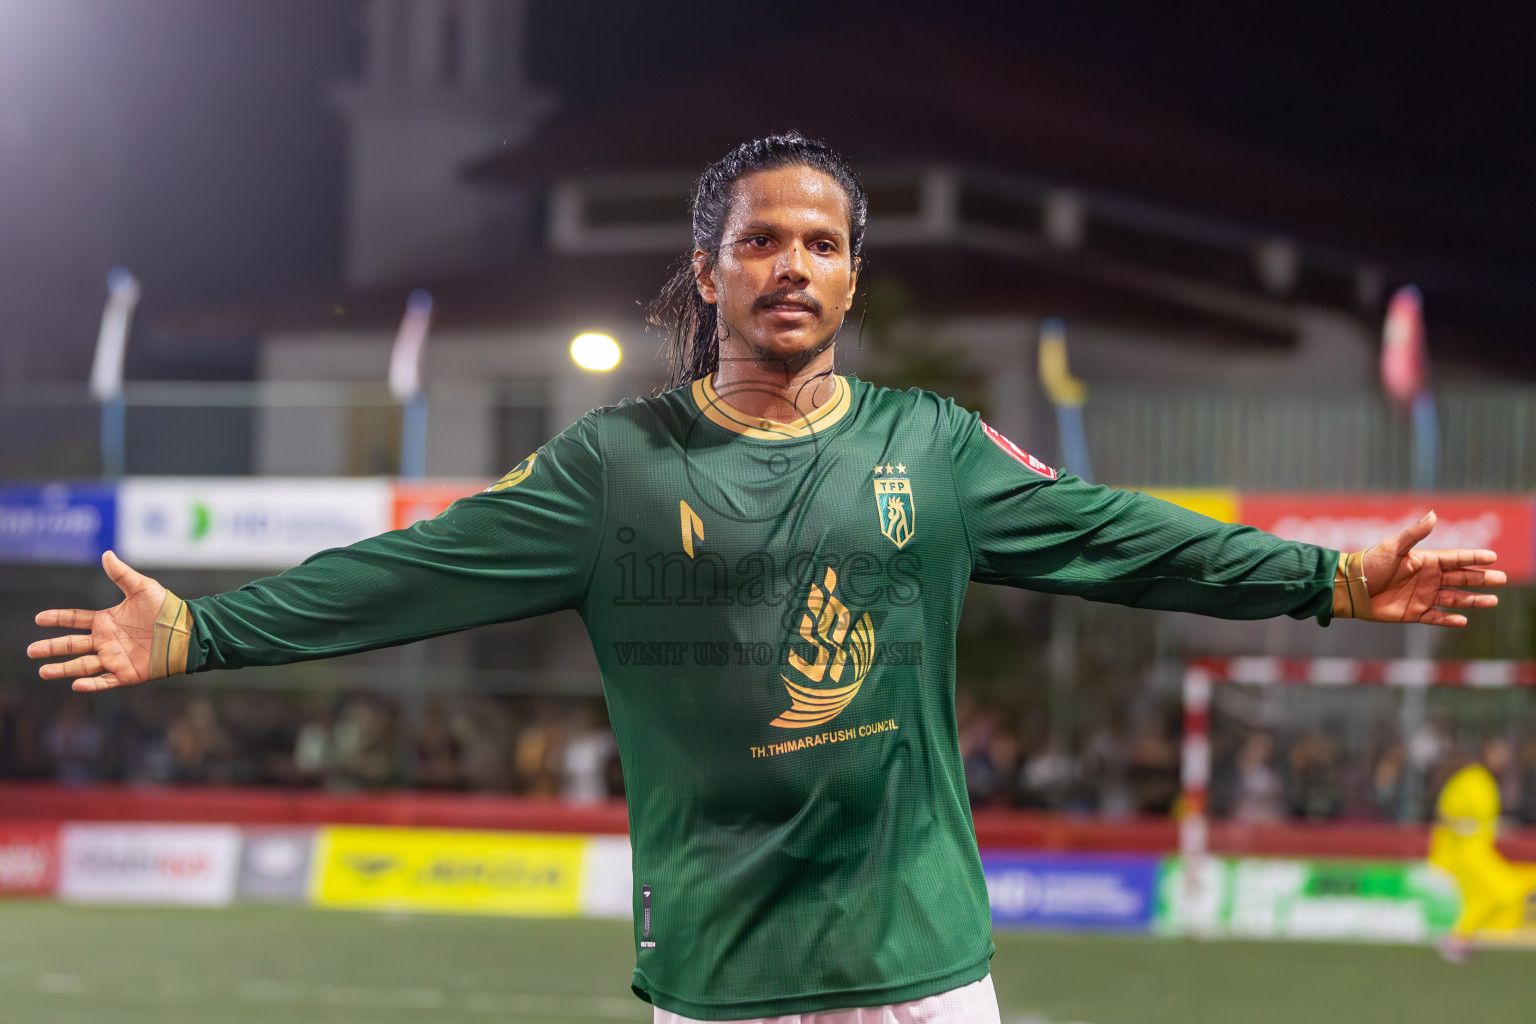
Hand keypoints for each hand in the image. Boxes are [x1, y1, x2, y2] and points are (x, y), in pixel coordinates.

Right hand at [29, 550, 167, 690]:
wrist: (189, 632)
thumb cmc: (168, 610)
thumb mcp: (143, 589)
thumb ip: (122, 575)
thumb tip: (106, 554)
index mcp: (107, 621)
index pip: (75, 620)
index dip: (58, 619)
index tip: (39, 618)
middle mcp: (107, 641)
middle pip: (72, 645)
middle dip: (51, 648)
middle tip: (31, 651)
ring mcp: (116, 658)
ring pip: (82, 665)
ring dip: (63, 669)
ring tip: (43, 671)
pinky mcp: (128, 674)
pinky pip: (106, 681)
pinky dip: (91, 684)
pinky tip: (76, 684)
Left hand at [1360, 511, 1505, 626]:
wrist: (1349, 588)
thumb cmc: (1369, 565)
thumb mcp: (1393, 547)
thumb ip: (1415, 534)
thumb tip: (1434, 514)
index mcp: (1424, 561)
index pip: (1455, 558)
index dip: (1474, 558)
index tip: (1493, 557)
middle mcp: (1427, 578)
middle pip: (1461, 578)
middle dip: (1481, 579)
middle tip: (1502, 579)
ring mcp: (1422, 596)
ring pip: (1454, 599)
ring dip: (1473, 600)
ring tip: (1493, 600)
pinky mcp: (1413, 613)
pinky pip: (1436, 617)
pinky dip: (1449, 620)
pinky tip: (1464, 620)